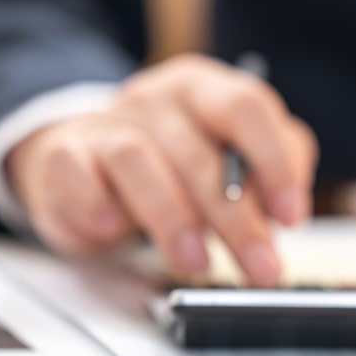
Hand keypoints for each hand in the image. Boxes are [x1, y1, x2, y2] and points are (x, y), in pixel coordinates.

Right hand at [5, 53, 317, 284]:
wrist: (88, 157)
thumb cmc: (174, 162)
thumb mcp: (232, 157)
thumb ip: (272, 171)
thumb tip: (290, 206)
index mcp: (205, 90)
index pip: (247, 108)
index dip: (274, 162)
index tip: (290, 216)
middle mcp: (156, 99)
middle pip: (201, 153)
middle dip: (237, 220)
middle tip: (259, 266)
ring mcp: (106, 124)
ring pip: (139, 161)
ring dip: (172, 218)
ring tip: (195, 260)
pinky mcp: (65, 155)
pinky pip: (78, 174)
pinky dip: (96, 203)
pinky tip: (113, 229)